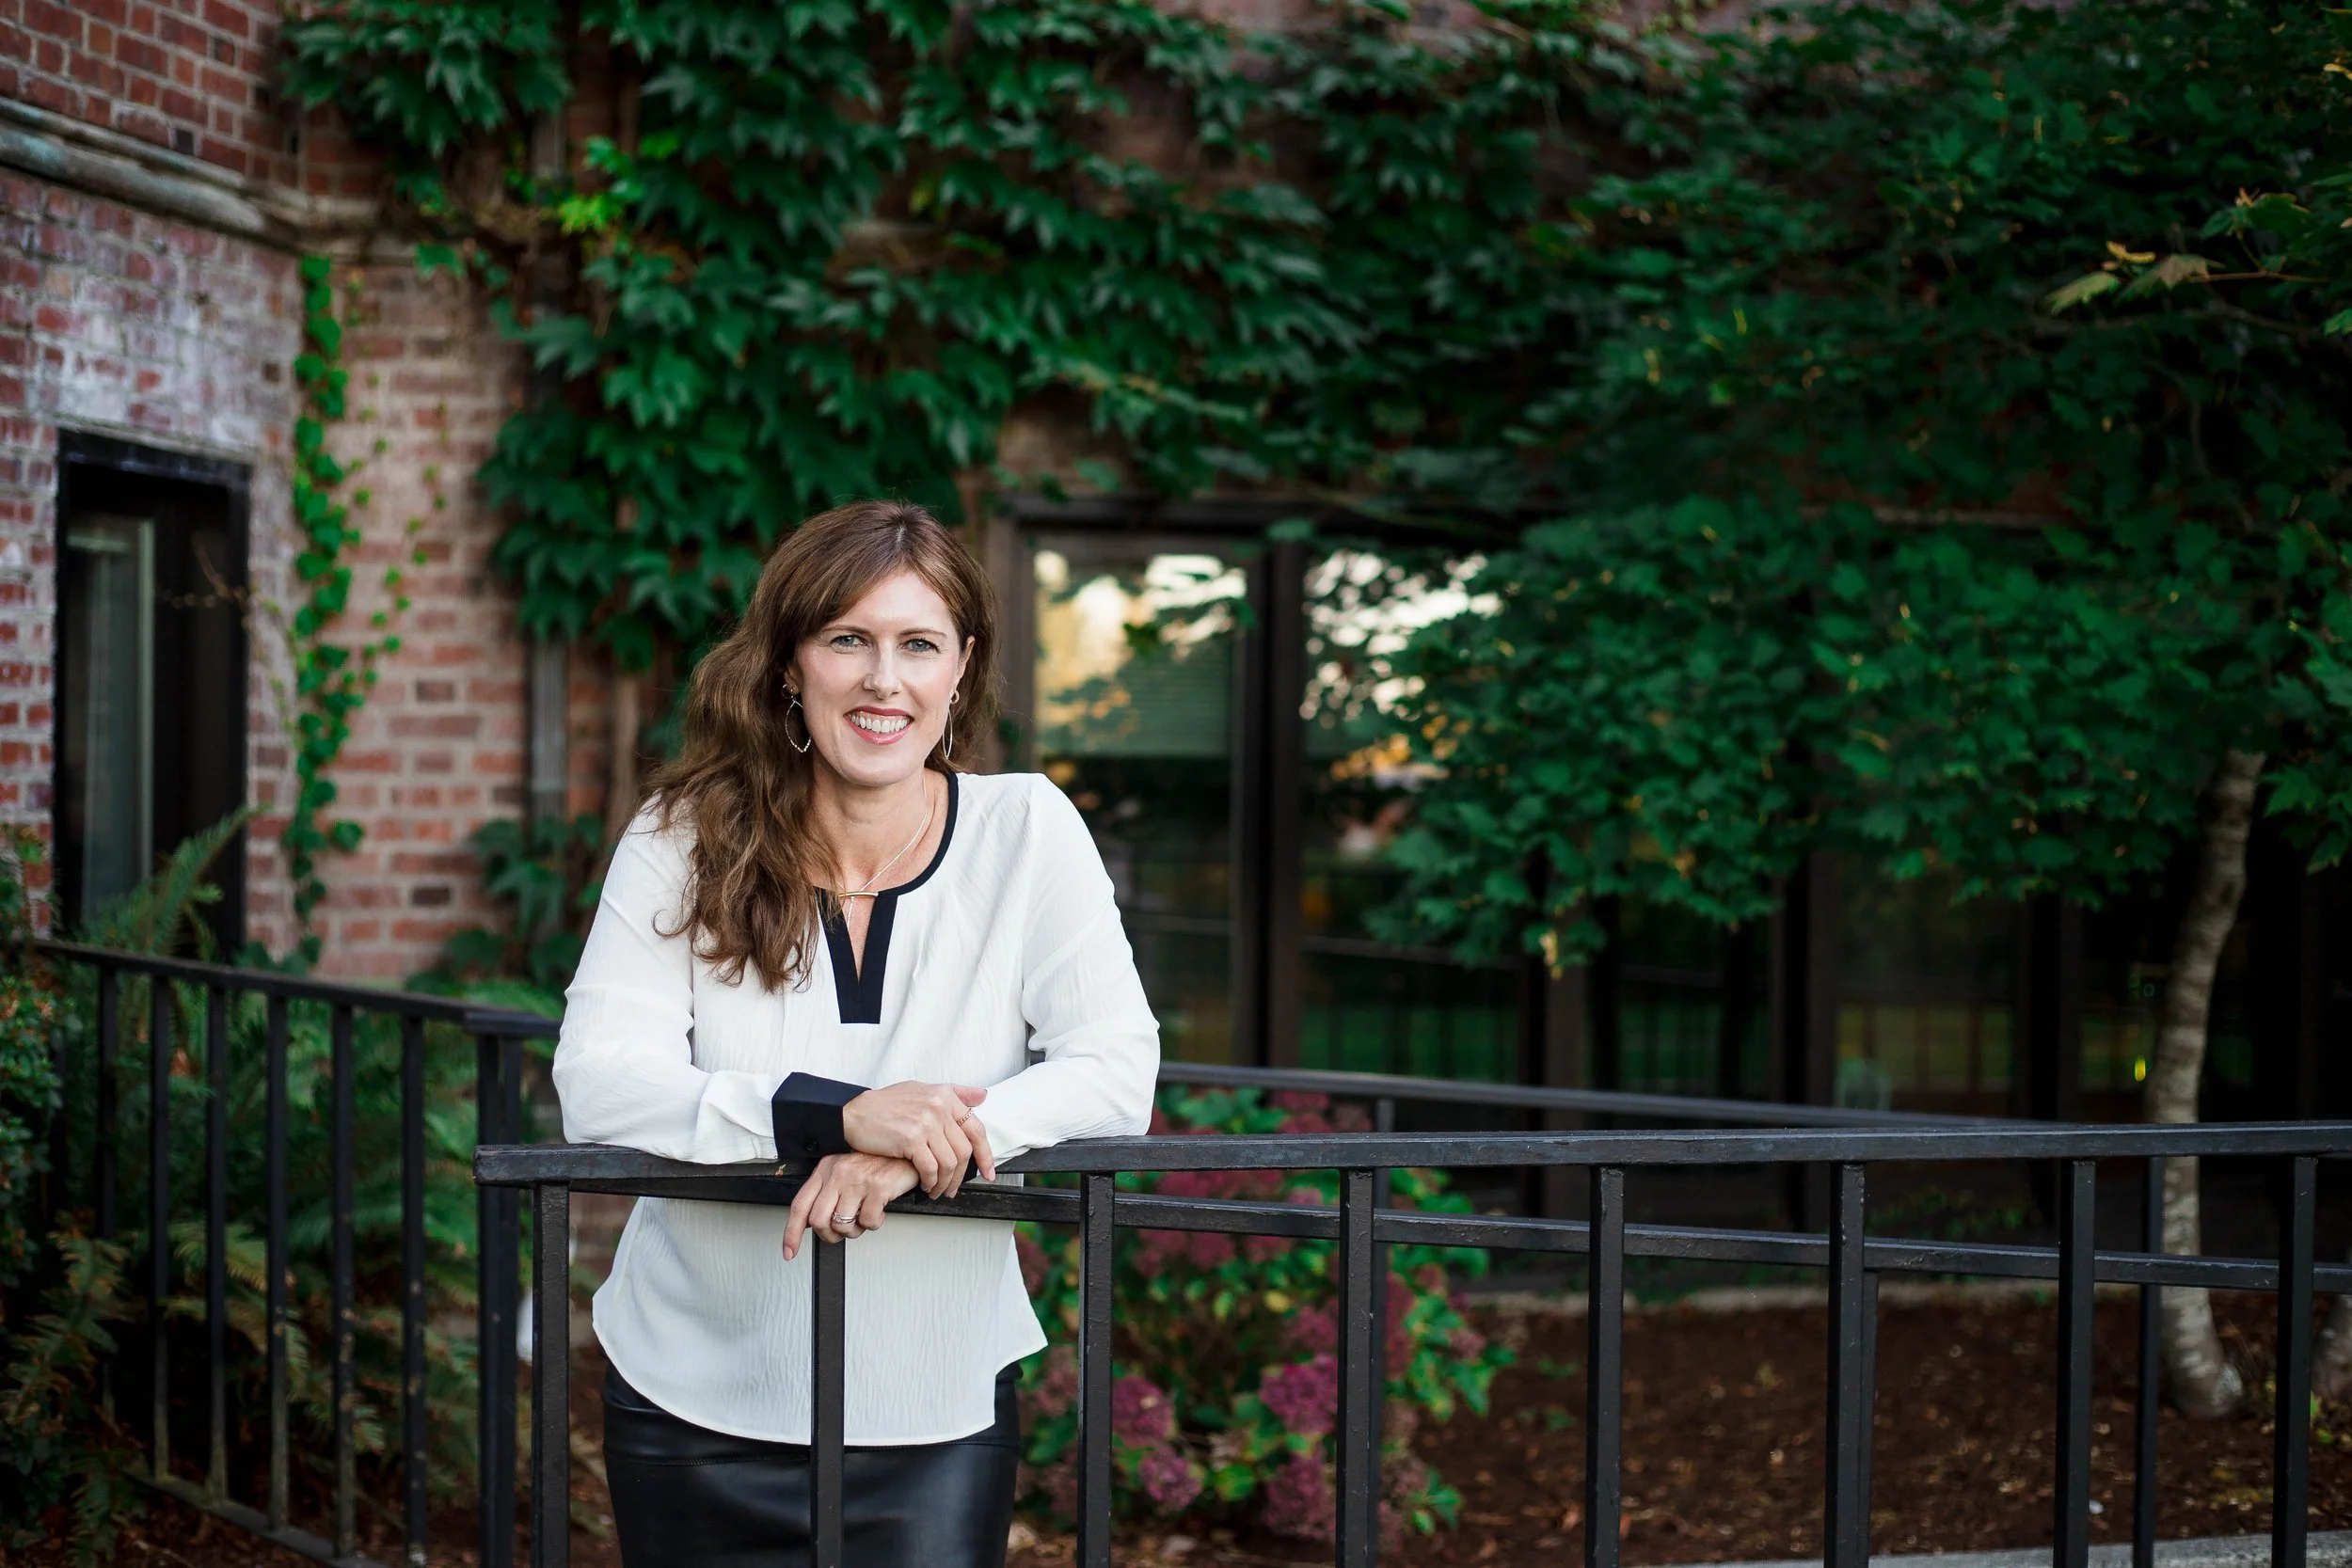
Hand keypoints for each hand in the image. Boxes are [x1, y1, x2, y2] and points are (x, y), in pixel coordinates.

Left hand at [784, 1154, 921, 1259]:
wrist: (906, 1152)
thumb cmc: (877, 1163)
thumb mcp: (845, 1171)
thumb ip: (827, 1193)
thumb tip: (812, 1221)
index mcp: (826, 1170)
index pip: (800, 1205)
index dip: (792, 1232)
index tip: (790, 1251)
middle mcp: (838, 1173)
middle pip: (818, 1220)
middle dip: (829, 1235)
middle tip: (840, 1233)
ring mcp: (857, 1180)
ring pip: (842, 1225)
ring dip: (854, 1231)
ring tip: (862, 1219)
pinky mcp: (877, 1187)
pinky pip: (868, 1222)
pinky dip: (874, 1224)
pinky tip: (878, 1212)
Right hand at [840, 1080, 996, 1195]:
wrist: (853, 1114)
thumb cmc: (885, 1105)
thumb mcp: (922, 1090)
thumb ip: (955, 1093)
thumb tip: (983, 1096)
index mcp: (945, 1095)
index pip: (976, 1129)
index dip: (986, 1155)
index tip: (988, 1172)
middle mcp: (939, 1106)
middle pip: (964, 1150)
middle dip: (961, 1176)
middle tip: (954, 1188)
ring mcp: (926, 1122)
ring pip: (949, 1162)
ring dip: (945, 1182)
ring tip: (937, 1190)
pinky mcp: (911, 1138)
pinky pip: (930, 1168)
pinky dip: (930, 1182)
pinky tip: (925, 1186)